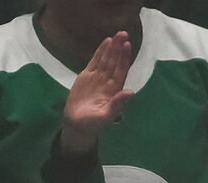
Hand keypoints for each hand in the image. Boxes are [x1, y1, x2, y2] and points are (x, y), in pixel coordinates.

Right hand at [62, 32, 133, 155]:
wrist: (76, 124)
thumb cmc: (92, 123)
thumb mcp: (106, 115)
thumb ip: (118, 103)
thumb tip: (131, 92)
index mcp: (114, 90)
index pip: (121, 71)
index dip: (124, 58)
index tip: (127, 45)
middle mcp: (107, 81)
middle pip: (114, 62)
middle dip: (119, 48)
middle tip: (123, 33)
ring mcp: (98, 77)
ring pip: (106, 59)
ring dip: (112, 47)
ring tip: (117, 34)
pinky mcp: (87, 75)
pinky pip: (95, 61)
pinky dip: (100, 51)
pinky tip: (106, 42)